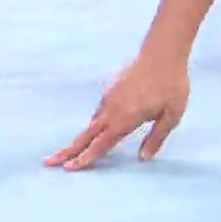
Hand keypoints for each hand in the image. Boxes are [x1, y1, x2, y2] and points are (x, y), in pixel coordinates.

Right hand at [45, 55, 189, 170]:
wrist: (163, 53)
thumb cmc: (171, 85)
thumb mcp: (172, 115)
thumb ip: (156, 137)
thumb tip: (143, 158)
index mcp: (125, 119)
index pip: (101, 144)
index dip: (86, 158)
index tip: (70, 168)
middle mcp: (112, 110)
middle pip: (86, 135)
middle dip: (68, 150)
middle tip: (48, 163)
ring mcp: (109, 98)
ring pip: (92, 122)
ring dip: (81, 137)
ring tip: (71, 151)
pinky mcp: (111, 89)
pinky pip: (99, 111)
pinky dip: (94, 122)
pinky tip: (98, 126)